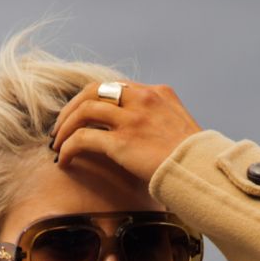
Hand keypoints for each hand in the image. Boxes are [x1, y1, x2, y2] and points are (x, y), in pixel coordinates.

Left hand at [50, 81, 202, 186]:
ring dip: (65, 127)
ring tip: (57, 144)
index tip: (82, 117)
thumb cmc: (195, 162)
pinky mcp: (122, 141)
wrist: (202, 174)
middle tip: (61, 128)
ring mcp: (131, 118)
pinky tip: (63, 159)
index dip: (93, 100)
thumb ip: (161, 125)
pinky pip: (83, 138)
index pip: (115, 86)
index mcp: (157, 93)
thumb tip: (148, 140)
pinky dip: (68, 147)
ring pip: (84, 110)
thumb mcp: (180, 131)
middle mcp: (142, 98)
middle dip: (72, 108)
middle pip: (94, 90)